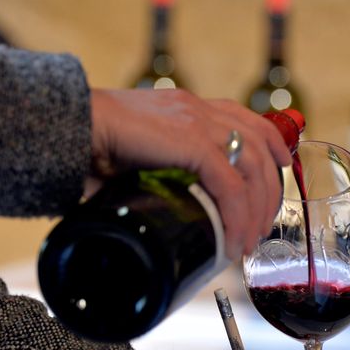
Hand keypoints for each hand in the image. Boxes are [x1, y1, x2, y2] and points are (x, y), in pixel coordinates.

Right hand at [87, 88, 292, 260]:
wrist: (66, 126)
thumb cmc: (89, 145)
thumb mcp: (135, 157)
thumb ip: (155, 175)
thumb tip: (155, 213)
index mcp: (189, 107)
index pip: (247, 120)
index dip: (271, 144)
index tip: (283, 168)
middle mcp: (199, 110)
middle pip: (258, 146)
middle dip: (269, 190)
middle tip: (262, 226)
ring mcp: (197, 121)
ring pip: (252, 167)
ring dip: (258, 208)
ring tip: (248, 241)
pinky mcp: (190, 141)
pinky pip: (230, 184)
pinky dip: (238, 215)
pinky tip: (234, 239)